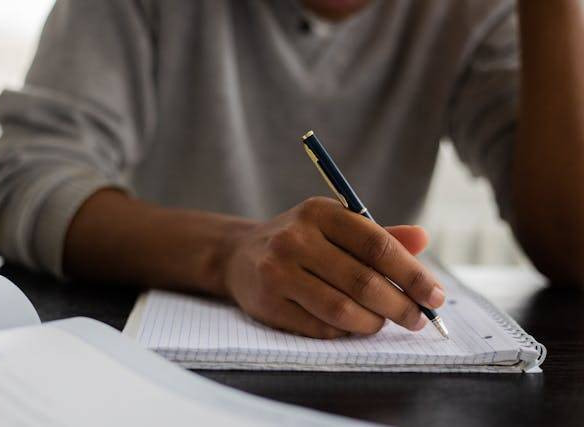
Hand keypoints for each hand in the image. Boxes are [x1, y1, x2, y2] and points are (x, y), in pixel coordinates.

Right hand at [223, 197, 444, 338]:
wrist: (239, 255)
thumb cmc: (301, 241)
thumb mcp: (335, 226)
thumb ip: (379, 236)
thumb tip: (423, 239)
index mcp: (320, 212)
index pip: (376, 244)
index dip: (412, 273)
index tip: (436, 296)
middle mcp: (296, 238)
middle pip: (363, 281)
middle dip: (400, 305)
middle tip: (418, 319)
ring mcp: (278, 271)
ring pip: (342, 310)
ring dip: (373, 323)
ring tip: (383, 322)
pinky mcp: (268, 303)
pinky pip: (320, 328)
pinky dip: (345, 332)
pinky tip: (352, 326)